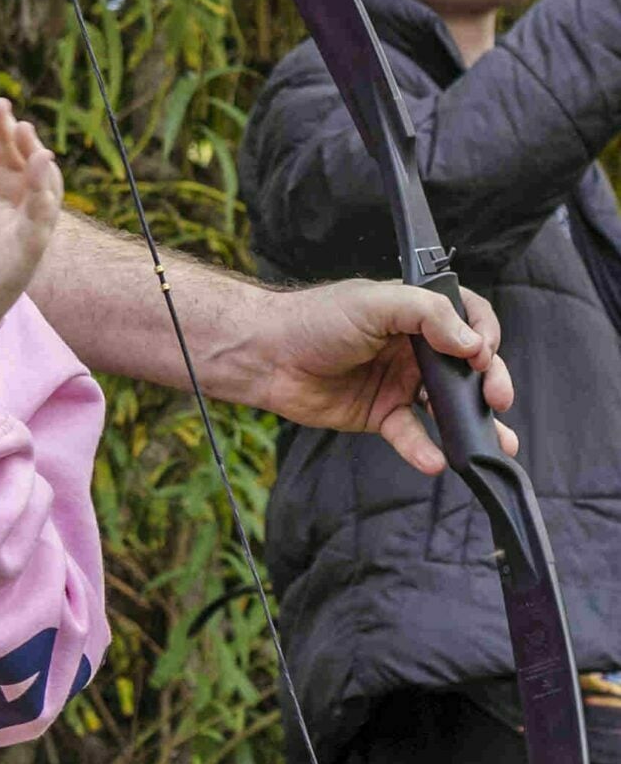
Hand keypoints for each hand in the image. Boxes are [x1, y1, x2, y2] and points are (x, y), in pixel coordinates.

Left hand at [0, 98, 61, 327]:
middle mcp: (5, 220)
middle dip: (18, 141)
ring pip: (40, 194)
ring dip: (38, 163)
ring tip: (28, 135)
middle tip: (9, 112)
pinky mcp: (22, 260)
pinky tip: (44, 166)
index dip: (0, 134)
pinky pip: (41, 225)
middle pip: (21, 172)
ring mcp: (17, 239)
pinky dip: (46, 197)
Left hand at [246, 279, 518, 475]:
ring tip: (499, 443)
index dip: (485, 336)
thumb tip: (472, 343)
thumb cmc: (313, 319)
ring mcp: (398, 383)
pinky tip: (435, 460)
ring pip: (447, 408)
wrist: (265, 355)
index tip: (482, 354)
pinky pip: (411, 435)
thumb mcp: (374, 303)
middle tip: (498, 398)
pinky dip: (424, 450)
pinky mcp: (379, 414)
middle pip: (468, 369)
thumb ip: (427, 315)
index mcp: (415, 316)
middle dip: (492, 384)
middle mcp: (412, 350)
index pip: (470, 321)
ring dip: (474, 426)